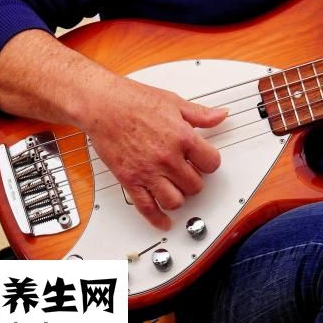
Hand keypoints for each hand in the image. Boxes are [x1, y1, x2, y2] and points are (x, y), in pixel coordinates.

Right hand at [79, 76, 227, 229]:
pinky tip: (164, 221)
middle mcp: (168, 158)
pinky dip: (158, 219)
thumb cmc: (133, 100)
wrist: (102, 105)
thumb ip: (200, 114)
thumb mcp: (174, 102)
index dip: (209, 162)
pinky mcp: (130, 180)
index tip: (205, 161)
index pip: (211, 163)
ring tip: (176, 189)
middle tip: (189, 174)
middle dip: (194, 180)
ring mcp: (149, 172)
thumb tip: (220, 115)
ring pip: (175, 201)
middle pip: (195, 185)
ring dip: (179, 198)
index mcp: (183, 137)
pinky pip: (147, 208)